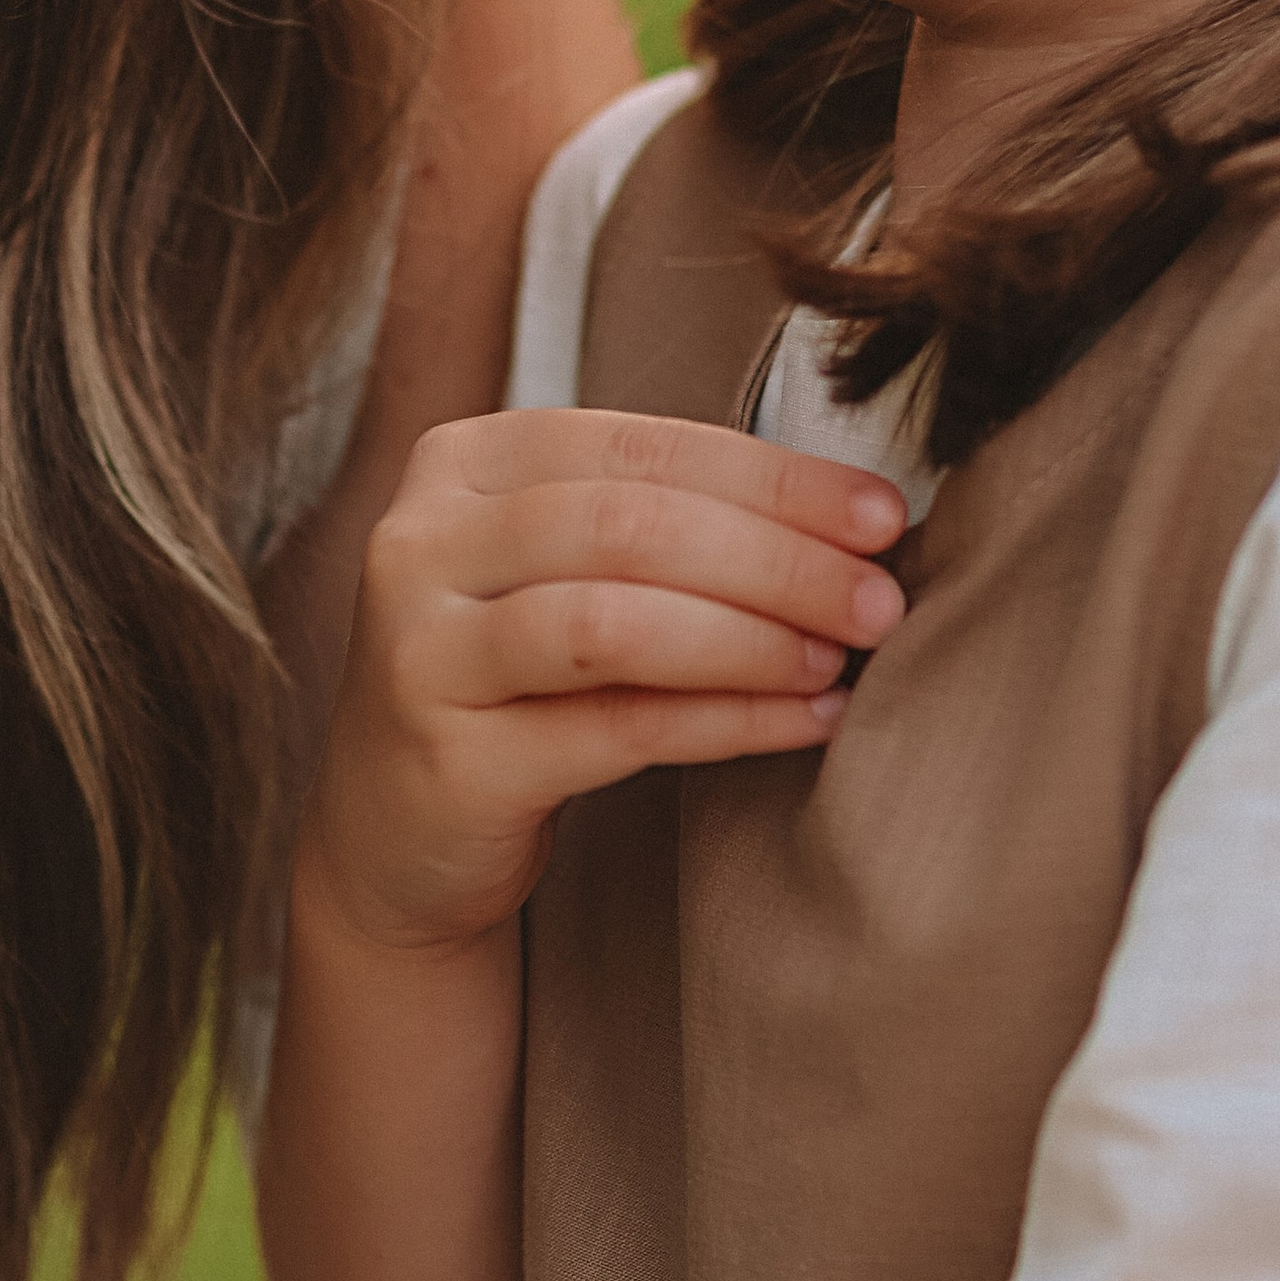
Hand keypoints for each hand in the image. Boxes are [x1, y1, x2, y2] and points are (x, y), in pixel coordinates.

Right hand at [304, 407, 907, 950]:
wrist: (397, 835)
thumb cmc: (518, 683)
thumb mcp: (565, 573)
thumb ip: (668, 525)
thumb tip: (859, 518)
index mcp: (461, 463)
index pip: (641, 445)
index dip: (774, 478)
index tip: (882, 516)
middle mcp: (420, 543)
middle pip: (629, 525)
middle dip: (776, 558)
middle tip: (881, 599)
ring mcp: (420, 653)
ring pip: (612, 623)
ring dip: (750, 638)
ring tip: (839, 660)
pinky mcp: (448, 763)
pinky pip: (615, 730)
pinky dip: (727, 720)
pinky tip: (805, 722)